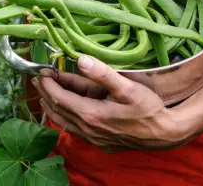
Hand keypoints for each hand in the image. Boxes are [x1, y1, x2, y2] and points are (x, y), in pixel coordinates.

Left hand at [33, 56, 191, 152]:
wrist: (166, 134)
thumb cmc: (148, 109)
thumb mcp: (128, 87)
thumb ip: (103, 73)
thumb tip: (80, 59)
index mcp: (91, 114)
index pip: (60, 98)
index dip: (48, 84)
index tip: (41, 71)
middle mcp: (88, 129)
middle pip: (58, 111)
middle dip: (45, 94)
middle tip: (37, 79)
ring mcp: (94, 138)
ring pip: (65, 122)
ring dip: (54, 106)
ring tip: (46, 92)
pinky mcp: (100, 142)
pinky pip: (75, 128)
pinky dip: (66, 116)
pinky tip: (68, 108)